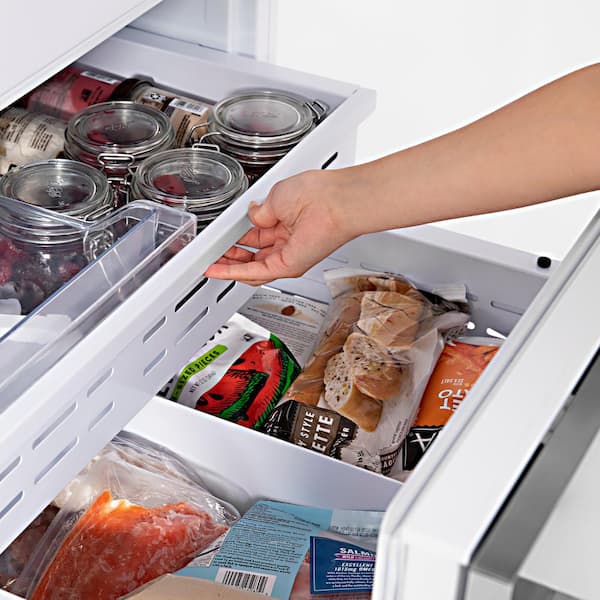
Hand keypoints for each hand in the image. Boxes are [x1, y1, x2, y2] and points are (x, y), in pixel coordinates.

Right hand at [205, 170, 355, 284]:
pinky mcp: (288, 265)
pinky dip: (234, 272)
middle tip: (211, 254)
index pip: (254, 235)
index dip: (235, 238)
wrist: (335, 202)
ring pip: (252, 267)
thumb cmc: (317, 193)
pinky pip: (256, 273)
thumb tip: (252, 214)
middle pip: (252, 255)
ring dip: (229, 266)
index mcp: (285, 221)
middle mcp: (287, 240)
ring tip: (210, 264)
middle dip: (229, 255)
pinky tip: (219, 270)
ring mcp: (288, 254)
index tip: (219, 238)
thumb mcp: (277, 196)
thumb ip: (260, 211)